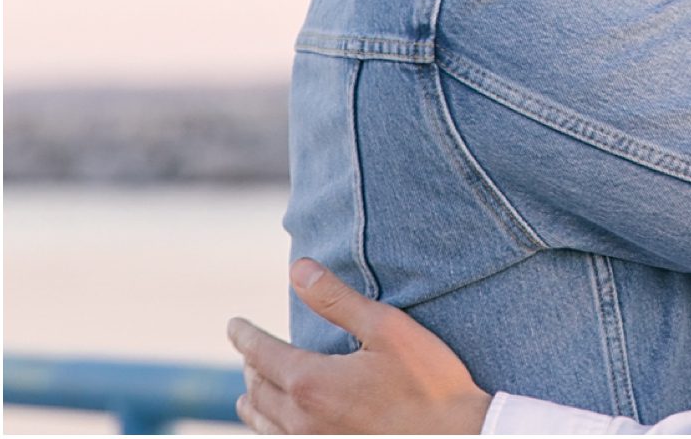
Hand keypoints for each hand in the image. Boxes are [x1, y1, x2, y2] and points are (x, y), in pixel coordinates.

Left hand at [226, 259, 490, 434]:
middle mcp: (301, 420)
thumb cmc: (429, 382)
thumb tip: (298, 269)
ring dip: (254, 400)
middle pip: (258, 388)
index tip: (233, 323)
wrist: (457, 438)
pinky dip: (271, 427)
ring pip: (264, 422)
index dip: (244, 335)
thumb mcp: (387, 329)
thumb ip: (338, 300)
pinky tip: (282, 424)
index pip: (260, 353)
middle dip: (251, 364)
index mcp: (310, 382)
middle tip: (250, 349)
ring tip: (251, 389)